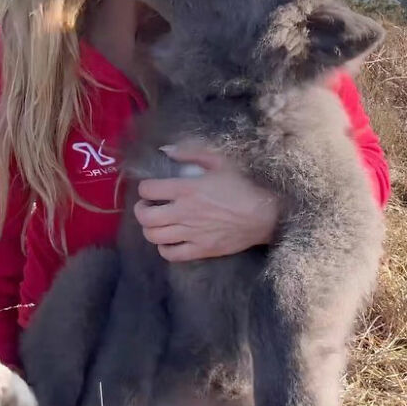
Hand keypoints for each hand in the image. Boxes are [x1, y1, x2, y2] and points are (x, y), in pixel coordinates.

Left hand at [135, 141, 279, 261]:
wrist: (266, 214)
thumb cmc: (244, 185)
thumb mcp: (221, 160)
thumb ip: (191, 153)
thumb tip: (166, 150)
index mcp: (187, 189)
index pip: (148, 190)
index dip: (144, 188)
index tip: (151, 188)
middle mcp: (184, 213)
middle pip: (145, 217)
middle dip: (140, 210)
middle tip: (147, 206)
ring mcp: (192, 234)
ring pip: (153, 236)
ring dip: (150, 228)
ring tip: (157, 222)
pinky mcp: (201, 250)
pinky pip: (171, 254)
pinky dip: (164, 248)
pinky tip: (169, 239)